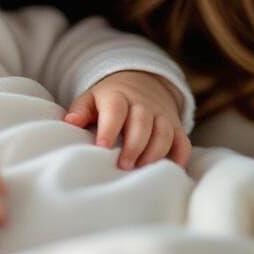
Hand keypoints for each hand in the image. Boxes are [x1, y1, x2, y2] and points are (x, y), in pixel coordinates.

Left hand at [64, 70, 191, 170]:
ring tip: (141, 170)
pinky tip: (171, 171)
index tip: (102, 147)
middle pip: (142, 123)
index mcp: (118, 97)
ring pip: (164, 133)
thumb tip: (71, 122)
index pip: (115, 111)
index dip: (109, 129)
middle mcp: (143, 105)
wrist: (141, 82)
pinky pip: (182, 142)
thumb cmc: (109, 99)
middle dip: (134, 146)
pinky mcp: (176, 127)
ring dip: (154, 153)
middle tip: (123, 166)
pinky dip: (180, 157)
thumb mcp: (91, 98)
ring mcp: (162, 115)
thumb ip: (80, 110)